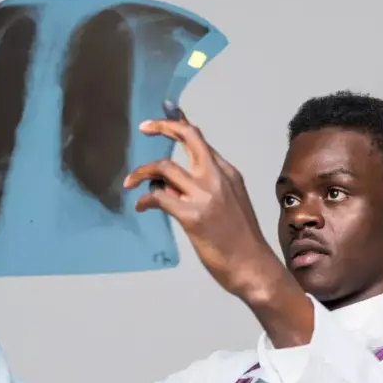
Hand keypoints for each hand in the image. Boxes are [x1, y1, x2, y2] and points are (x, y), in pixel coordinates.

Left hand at [122, 108, 285, 300]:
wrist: (252, 266)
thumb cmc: (240, 240)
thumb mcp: (231, 204)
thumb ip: (206, 188)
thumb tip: (169, 182)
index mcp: (228, 173)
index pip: (201, 140)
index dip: (179, 124)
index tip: (164, 116)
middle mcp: (217, 178)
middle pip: (188, 137)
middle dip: (163, 127)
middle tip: (144, 128)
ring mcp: (205, 196)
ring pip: (165, 167)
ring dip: (141, 172)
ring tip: (130, 183)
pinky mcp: (192, 216)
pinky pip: (159, 196)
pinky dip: (144, 199)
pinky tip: (141, 206)